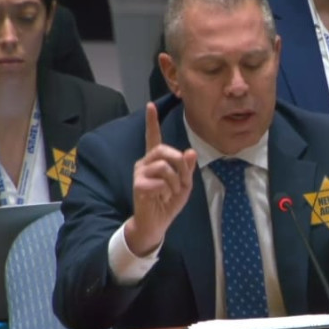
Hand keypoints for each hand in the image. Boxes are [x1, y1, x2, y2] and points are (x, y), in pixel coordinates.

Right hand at [125, 103, 196, 255]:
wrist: (157, 223)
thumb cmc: (169, 202)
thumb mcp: (184, 184)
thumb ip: (187, 169)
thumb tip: (190, 152)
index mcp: (156, 160)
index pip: (153, 137)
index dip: (152, 122)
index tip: (150, 105)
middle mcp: (145, 162)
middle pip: (164, 150)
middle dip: (179, 164)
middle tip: (182, 181)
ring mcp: (139, 173)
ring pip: (164, 166)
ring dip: (174, 182)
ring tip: (171, 192)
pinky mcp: (138, 184)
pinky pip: (160, 181)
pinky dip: (167, 191)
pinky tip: (161, 197)